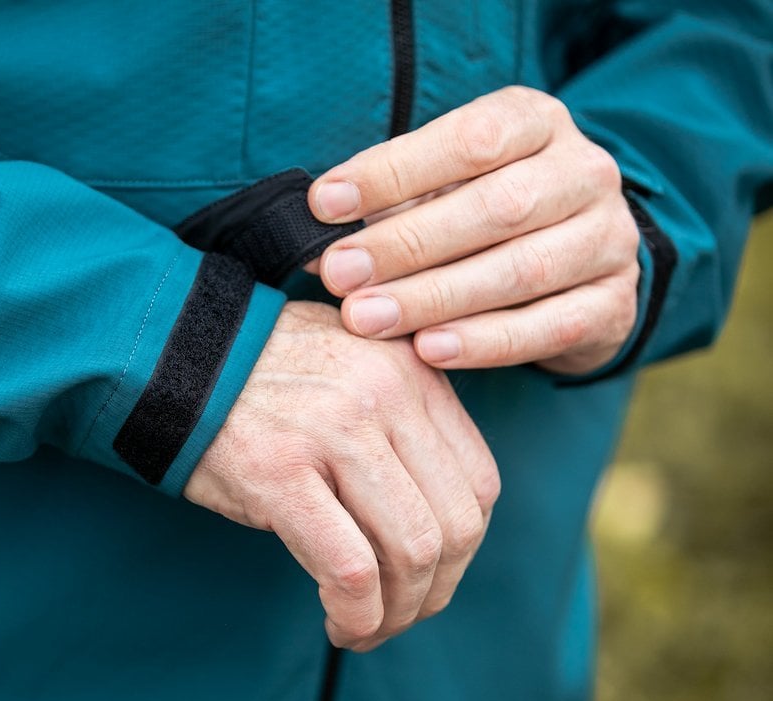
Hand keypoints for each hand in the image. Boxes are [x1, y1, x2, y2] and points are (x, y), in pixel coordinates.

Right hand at [184, 302, 498, 651]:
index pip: (479, 484)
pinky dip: (357, 615)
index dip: (462, 550)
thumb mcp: (354, 367)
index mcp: (411, 370)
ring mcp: (333, 430)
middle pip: (455, 524)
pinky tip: (338, 623)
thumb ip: (404, 422)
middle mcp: (384, 394)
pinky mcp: (280, 471)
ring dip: (397, 613)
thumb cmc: (259, 374)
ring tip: (365, 627)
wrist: (167, 351)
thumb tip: (439, 521)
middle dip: (434, 592)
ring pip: (411, 552)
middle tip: (398, 616)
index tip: (428, 579)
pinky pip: (350, 568)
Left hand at [306, 86, 640, 374]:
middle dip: (407, 243)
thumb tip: (312, 244)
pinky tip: (427, 350)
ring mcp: (609, 239)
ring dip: (435, 297)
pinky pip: (550, 327)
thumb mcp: (438, 191)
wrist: (574, 263)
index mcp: (537, 122)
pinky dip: (484, 342)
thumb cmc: (481, 214)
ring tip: (367, 318)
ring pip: (523, 269)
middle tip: (340, 274)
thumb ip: (386, 208)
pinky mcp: (616, 304)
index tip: (324, 204)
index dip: (393, 171)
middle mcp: (584, 171)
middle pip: (497, 206)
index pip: (469, 138)